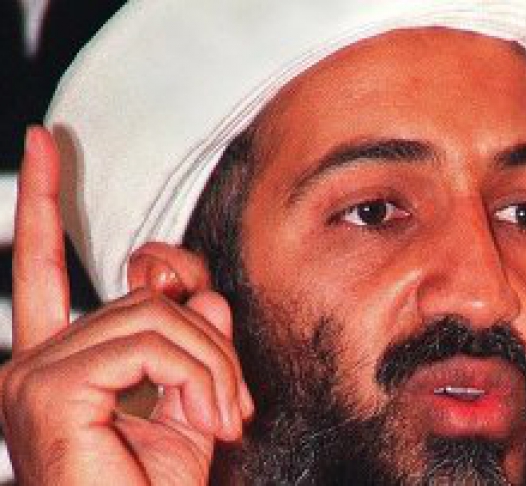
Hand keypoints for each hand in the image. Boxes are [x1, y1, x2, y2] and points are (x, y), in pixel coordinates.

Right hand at [0, 127, 252, 484]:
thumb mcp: (193, 398)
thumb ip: (196, 338)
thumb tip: (203, 292)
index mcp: (64, 358)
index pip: (49, 264)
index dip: (46, 199)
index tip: (46, 143)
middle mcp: (36, 357)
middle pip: (147, 293)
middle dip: (211, 340)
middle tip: (233, 401)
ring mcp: (34, 371)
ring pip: (158, 313)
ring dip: (212, 364)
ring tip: (224, 415)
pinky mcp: (49, 386)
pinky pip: (151, 338)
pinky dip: (197, 371)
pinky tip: (207, 417)